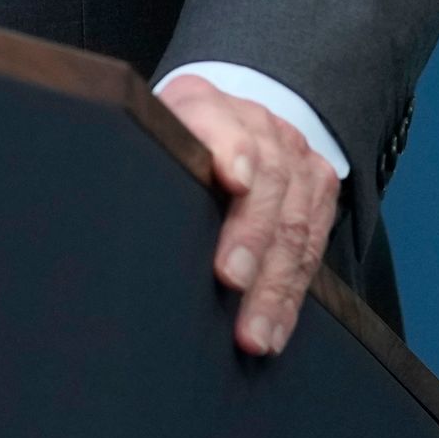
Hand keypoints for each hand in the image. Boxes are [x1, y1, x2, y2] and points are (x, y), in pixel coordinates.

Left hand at [155, 73, 336, 357]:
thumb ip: (139, 161)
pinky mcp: (319, 190)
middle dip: (252, 236)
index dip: (232, 150)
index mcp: (204, 104)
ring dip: (275, 285)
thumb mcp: (145, 140)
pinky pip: (313, 247)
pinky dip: (292, 295)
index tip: (234, 181)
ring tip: (254, 333)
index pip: (224, 121)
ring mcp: (296, 156)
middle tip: (231, 282)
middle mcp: (260, 125)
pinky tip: (275, 328)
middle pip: (270, 178)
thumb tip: (119, 207)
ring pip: (295, 223)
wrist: (224, 123)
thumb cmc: (172, 148)